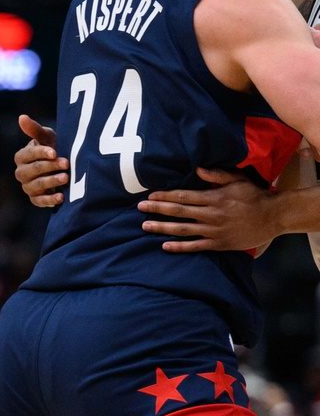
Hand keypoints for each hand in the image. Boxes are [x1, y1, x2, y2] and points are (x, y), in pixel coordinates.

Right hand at [14, 114, 68, 208]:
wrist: (64, 165)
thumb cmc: (54, 148)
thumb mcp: (46, 137)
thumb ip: (34, 129)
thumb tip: (21, 117)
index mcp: (22, 157)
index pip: (27, 155)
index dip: (40, 153)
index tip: (55, 152)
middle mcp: (21, 173)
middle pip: (31, 171)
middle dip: (49, 167)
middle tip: (66, 163)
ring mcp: (28, 187)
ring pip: (35, 186)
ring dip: (51, 182)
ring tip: (66, 178)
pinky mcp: (36, 199)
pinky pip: (39, 201)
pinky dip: (49, 200)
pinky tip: (61, 197)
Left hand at [139, 168, 280, 254]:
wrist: (274, 216)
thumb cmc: (255, 196)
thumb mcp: (238, 180)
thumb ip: (217, 175)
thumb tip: (197, 168)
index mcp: (214, 198)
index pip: (184, 196)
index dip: (165, 196)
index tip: (150, 196)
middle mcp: (211, 214)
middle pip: (178, 212)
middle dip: (157, 210)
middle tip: (140, 208)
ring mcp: (214, 230)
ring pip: (183, 230)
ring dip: (162, 228)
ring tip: (145, 226)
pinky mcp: (219, 243)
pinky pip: (195, 246)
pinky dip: (179, 247)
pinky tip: (164, 246)